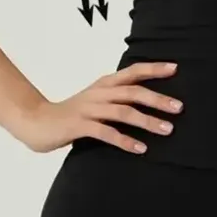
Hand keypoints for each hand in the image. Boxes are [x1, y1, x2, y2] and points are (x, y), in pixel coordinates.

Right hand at [17, 61, 182, 153]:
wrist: (37, 121)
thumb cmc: (72, 112)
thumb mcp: (97, 99)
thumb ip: (117, 97)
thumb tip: (146, 100)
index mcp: (105, 83)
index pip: (133, 72)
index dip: (154, 69)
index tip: (175, 68)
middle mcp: (100, 93)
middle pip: (134, 92)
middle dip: (158, 99)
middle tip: (179, 108)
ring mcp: (89, 109)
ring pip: (124, 112)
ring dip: (147, 121)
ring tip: (167, 129)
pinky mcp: (80, 126)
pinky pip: (106, 133)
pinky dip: (125, 140)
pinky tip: (140, 148)